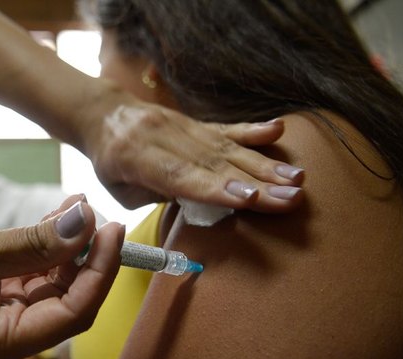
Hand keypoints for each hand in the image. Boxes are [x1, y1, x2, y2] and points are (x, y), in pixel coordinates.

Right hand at [0, 198, 122, 358]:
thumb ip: (36, 243)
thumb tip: (86, 222)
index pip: (72, 314)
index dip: (98, 272)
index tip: (111, 231)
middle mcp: (3, 341)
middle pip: (66, 301)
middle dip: (85, 256)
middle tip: (95, 212)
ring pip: (49, 286)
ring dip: (65, 248)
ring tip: (76, 205)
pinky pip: (27, 278)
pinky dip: (42, 250)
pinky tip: (56, 219)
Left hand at [85, 97, 303, 211]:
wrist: (105, 114)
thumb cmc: (110, 162)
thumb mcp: (118, 189)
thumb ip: (155, 196)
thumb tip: (195, 201)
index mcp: (138, 158)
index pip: (184, 176)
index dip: (218, 189)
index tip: (252, 199)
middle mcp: (166, 137)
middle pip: (216, 164)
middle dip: (258, 184)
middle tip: (293, 198)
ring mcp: (185, 127)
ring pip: (229, 148)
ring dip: (266, 165)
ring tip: (297, 179)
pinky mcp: (198, 122)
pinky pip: (228, 128)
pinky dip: (254, 131)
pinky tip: (278, 130)